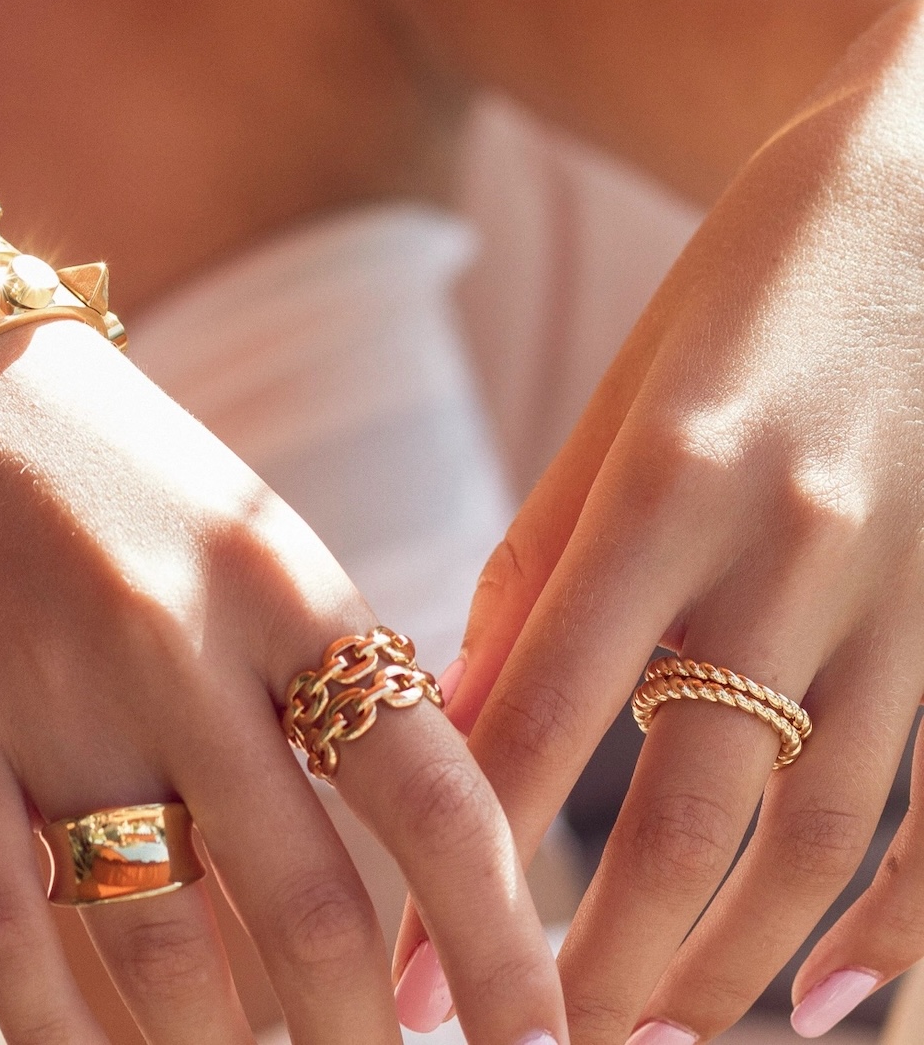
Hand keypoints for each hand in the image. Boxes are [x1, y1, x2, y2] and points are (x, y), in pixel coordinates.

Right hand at [0, 313, 564, 1044]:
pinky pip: (3, 921)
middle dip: (364, 1039)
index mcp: (277, 578)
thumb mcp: (235, 522)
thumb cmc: (89, 453)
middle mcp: (172, 642)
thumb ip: (319, 662)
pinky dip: (57, 1031)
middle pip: (304, 905)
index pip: (431, 795)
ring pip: (160, 944)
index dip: (504, 942)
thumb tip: (424, 829)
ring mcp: (41, 693)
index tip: (539, 1037)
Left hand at [411, 1, 923, 1044]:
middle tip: (522, 1042)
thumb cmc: (740, 308)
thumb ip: (541, 575)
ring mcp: (909, 590)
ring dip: (727, 960)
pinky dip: (901, 922)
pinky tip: (834, 1010)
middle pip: (686, 812)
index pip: (540, 720)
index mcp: (659, 488)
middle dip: (598, 954)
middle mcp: (788, 551)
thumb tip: (454, 729)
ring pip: (818, 832)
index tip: (407, 965)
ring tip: (645, 1042)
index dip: (468, 863)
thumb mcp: (615, 413)